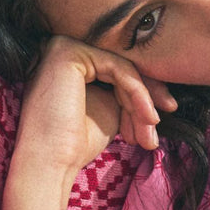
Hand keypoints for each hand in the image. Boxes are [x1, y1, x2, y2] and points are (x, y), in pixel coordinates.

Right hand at [12, 35, 177, 179]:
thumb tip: (158, 84)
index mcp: (69, 63)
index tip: (156, 120)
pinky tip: (148, 116)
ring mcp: (64, 47)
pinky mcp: (70, 52)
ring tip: (150, 129)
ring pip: (122, 68)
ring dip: (142, 101)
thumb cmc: (76, 143)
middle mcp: (63, 49)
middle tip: (157, 124)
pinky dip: (138, 94)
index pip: (116, 71)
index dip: (141, 95)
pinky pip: (118, 68)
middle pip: (120, 67)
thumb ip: (126, 90)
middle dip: (146, 97)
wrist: (51, 163)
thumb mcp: (110, 109)